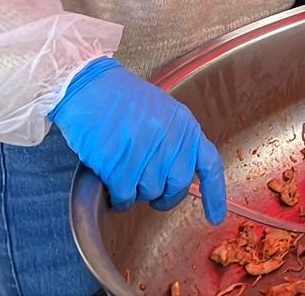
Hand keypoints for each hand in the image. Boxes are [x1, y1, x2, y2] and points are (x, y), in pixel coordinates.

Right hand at [49, 58, 225, 223]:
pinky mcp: (121, 165)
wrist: (89, 87)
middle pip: (178, 186)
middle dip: (163, 195)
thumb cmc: (120, 98)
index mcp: (185, 125)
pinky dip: (117, 197)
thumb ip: (175, 140)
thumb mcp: (161, 112)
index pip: (210, 165)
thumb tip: (176, 176)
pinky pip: (125, 197)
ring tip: (121, 170)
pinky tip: (109, 180)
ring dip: (135, 191)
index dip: (215, 195)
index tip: (215, 217)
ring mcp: (148, 153)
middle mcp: (172, 140)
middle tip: (146, 189)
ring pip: (149, 193)